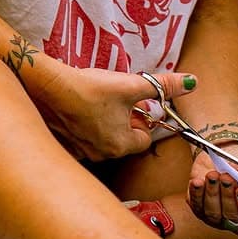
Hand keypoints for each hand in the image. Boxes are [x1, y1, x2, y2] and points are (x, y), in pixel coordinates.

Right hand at [28, 66, 195, 161]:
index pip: (144, 138)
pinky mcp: (62, 146)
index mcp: (121, 145)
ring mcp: (80, 153)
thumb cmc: (90, 88)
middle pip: (123, 140)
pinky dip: (81, 127)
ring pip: (101, 140)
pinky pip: (80, 140)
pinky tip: (75, 111)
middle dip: (122, 121)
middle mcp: (101, 155)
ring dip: (102, 124)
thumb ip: (163, 86)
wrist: (46, 86)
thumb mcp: (131, 84)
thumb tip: (191, 83)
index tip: (132, 104)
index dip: (142, 119)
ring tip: (92, 103)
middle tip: (112, 101)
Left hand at [187, 145, 237, 234]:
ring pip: (213, 212)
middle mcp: (237, 223)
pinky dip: (197, 193)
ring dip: (213, 192)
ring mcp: (217, 219)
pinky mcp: (199, 211)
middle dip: (228, 195)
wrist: (225, 165)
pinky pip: (197, 205)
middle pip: (232, 215)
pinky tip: (197, 182)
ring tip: (213, 175)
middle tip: (226, 177)